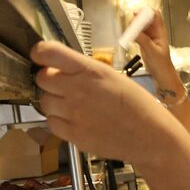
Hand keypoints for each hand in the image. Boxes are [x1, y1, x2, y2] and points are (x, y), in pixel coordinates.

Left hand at [31, 41, 183, 166]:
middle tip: (61, 85)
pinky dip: (57, 121)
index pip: (49, 53)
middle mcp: (77, 90)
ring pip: (44, 102)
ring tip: (71, 105)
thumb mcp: (112, 76)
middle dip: (48, 80)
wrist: (149, 136)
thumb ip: (84, 72)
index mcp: (90, 70)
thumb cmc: (137, 105)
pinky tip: (73, 120)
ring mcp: (73, 113)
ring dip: (52, 102)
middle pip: (41, 79)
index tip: (40, 56)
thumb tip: (62, 70)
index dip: (40, 53)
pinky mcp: (73, 134)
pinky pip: (51, 123)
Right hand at [133, 10, 175, 81]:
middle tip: (130, 25)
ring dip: (134, 27)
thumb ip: (143, 40)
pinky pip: (137, 34)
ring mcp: (149, 37)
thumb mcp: (152, 51)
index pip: (155, 14)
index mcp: (160, 31)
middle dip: (138, 19)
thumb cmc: (161, 64)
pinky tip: (129, 37)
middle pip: (146, 19)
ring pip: (140, 26)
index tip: (137, 15)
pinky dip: (133, 34)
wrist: (161, 75)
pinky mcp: (144, 43)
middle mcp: (155, 32)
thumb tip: (134, 31)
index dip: (146, 12)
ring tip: (129, 32)